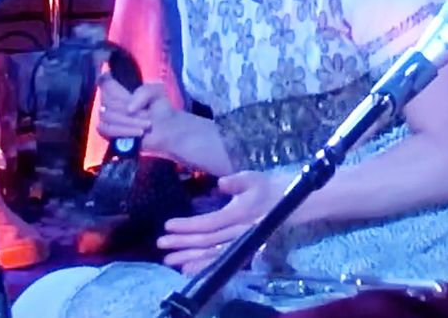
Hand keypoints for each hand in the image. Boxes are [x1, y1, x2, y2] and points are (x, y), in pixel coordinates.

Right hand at [97, 77, 186, 158]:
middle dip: (126, 108)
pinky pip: (106, 130)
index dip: (104, 80)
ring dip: (128, 121)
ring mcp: (108, 118)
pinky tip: (139, 132)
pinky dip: (123, 131)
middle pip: (106, 101)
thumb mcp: (156, 92)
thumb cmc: (160, 108)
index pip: (104, 82)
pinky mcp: (108, 134)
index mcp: (119, 90)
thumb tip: (129, 109)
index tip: (109, 79)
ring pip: (106, 116)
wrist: (166, 129)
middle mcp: (111, 102)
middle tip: (147, 113)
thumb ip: (144, 92)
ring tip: (147, 124)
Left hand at [158, 170, 288, 274]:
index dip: (188, 225)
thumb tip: (220, 183)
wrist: (288, 204)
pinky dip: (204, 266)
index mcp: (239, 214)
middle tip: (160, 244)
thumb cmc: (266, 188)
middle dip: (182, 243)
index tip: (168, 225)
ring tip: (169, 261)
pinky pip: (221, 261)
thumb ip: (236, 181)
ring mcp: (240, 244)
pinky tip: (188, 269)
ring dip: (189, 258)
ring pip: (211, 254)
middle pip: (206, 241)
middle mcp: (239, 232)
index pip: (209, 223)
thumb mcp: (253, 178)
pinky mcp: (242, 250)